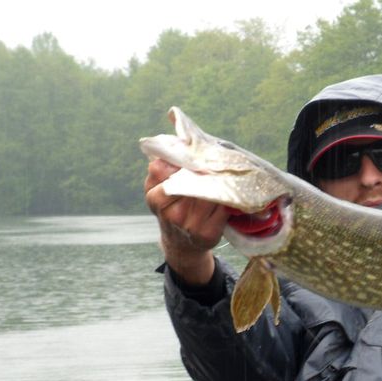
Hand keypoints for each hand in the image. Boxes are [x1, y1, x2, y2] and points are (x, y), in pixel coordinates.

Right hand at [144, 158, 228, 285]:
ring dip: (217, 182)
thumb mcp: (157, 188)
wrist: (182, 244)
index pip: (164, 170)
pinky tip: (227, 194)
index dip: (180, 161)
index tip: (192, 156)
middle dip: (203, 170)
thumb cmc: (172, 207)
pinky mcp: (207, 234)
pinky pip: (222, 208)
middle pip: (191, 181)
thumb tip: (176, 136)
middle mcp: (171, 213)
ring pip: (208, 193)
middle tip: (212, 161)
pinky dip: (226, 199)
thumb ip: (161, 166)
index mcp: (154, 197)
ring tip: (222, 174)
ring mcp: (189, 225)